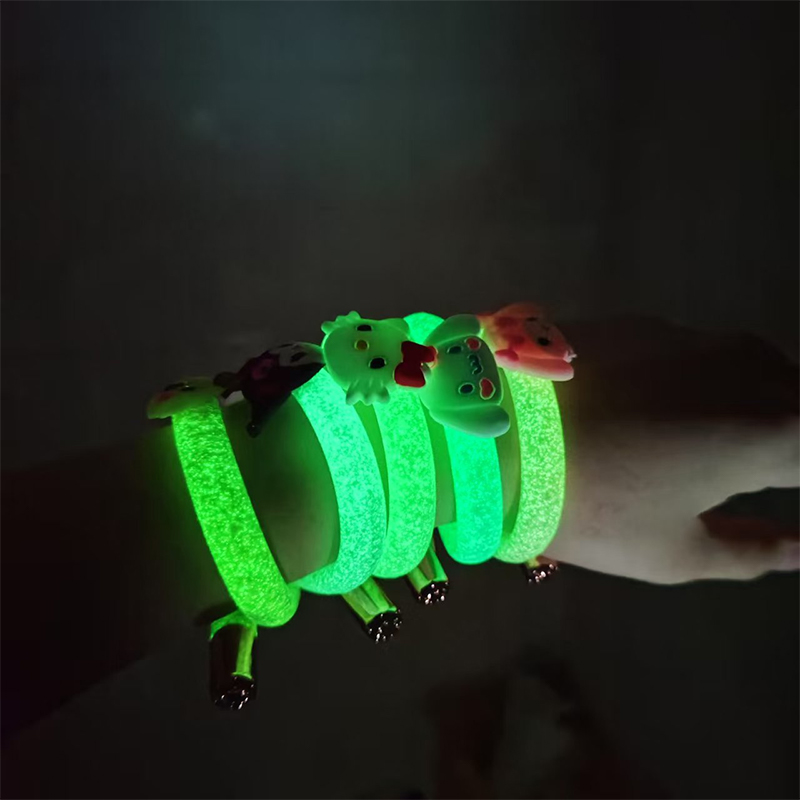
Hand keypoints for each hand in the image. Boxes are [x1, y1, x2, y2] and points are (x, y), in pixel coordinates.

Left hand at [545, 317, 798, 582]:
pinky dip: (703, 379)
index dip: (793, 473)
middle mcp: (743, 367)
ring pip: (752, 365)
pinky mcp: (639, 322)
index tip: (772, 490)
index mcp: (768, 430)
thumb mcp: (675, 551)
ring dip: (753, 400)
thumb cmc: (589, 505)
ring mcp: (689, 336)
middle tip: (758, 476)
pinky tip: (663, 408)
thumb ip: (753, 550)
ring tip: (716, 446)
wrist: (491, 430)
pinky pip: (697, 349)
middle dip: (786, 436)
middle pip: (795, 398)